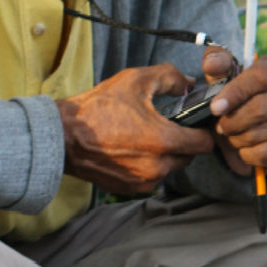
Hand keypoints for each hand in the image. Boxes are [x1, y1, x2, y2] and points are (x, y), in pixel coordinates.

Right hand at [56, 64, 215, 194]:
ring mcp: (143, 181)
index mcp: (164, 141)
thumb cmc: (97, 108)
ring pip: (169, 167)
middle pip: (188, 156)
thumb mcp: (134, 80)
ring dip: (164, 155)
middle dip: (181, 142)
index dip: (202, 130)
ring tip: (142, 137)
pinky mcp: (129, 189)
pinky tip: (129, 149)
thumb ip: (169, 77)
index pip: (204, 143)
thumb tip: (190, 82)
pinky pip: (150, 178)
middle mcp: (158, 166)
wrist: (61, 136)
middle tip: (164, 126)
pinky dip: (146, 165)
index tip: (191, 122)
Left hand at [206, 51, 266, 176]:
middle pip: (260, 109)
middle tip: (220, 125)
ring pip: (259, 134)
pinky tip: (243, 147)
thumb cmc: (234, 91)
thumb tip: (212, 65)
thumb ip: (215, 62)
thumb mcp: (222, 72)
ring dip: (235, 139)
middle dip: (231, 121)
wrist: (250, 120)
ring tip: (231, 134)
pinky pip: (265, 154)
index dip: (235, 93)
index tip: (215, 108)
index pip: (261, 77)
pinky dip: (247, 154)